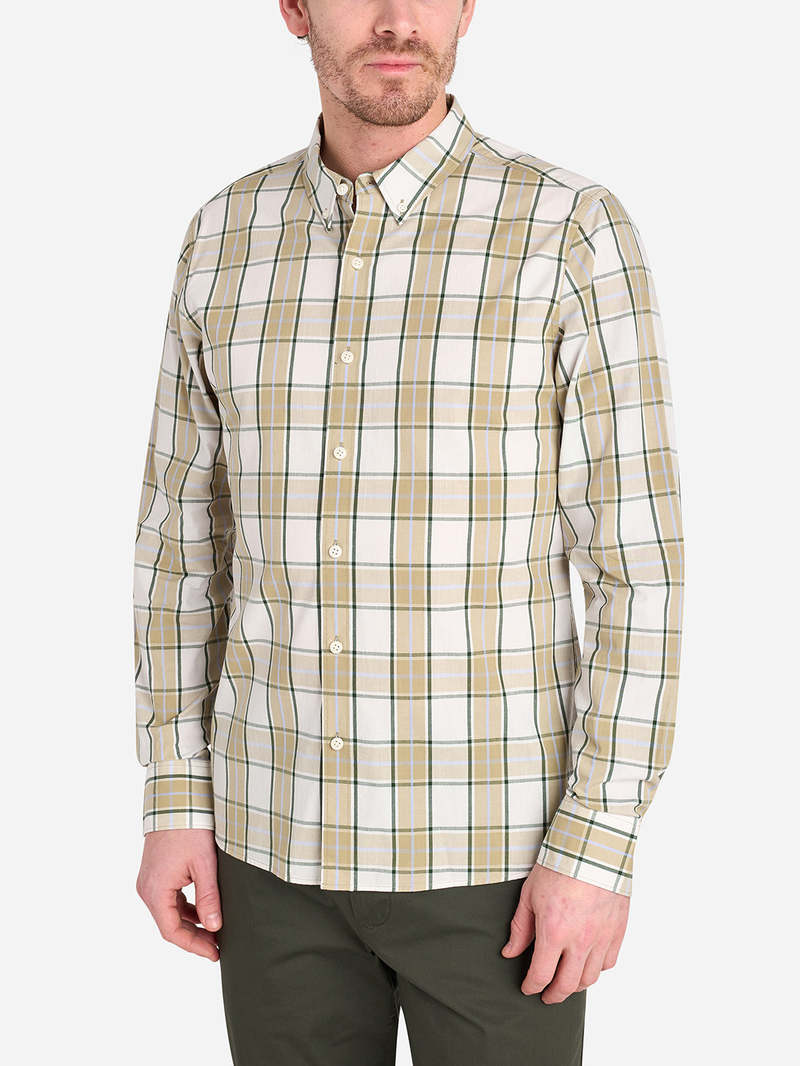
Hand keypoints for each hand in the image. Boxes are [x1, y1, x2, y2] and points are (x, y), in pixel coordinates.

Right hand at [136, 828, 221, 960]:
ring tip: (215, 930)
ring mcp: (150, 881)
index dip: (194, 946)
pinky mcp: (156, 873)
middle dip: (194, 937)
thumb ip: (208, 897)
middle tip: (219, 945)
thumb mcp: (204, 864)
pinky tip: (204, 911)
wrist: (177, 800)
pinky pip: (170, 899)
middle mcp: (147, 889)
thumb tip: (214, 926)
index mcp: (155, 890)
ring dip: (191, 924)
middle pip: (170, 924)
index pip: (172, 931)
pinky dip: (186, 908)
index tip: (215, 952)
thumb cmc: (189, 828)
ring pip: (170, 913)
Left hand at [501, 862, 628, 1002]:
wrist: (592, 846)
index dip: (531, 986)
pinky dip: (597, 968)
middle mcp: (580, 941)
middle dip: (553, 995)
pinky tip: (588, 963)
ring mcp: (602, 937)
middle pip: (567, 985)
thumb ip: (520, 927)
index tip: (527, 987)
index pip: (541, 975)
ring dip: (576, 985)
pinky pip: (609, 961)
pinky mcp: (618, 930)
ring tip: (566, 982)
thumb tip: (510, 952)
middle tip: (546, 995)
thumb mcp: (530, 894)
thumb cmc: (559, 865)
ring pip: (590, 978)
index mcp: (554, 932)